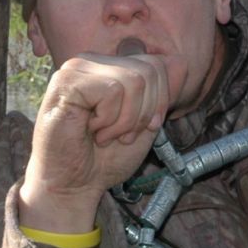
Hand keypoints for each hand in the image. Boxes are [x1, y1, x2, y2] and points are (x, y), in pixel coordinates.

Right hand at [17, 50, 186, 232]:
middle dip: (144, 113)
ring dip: (125, 121)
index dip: (160, 100)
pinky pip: (112, 90)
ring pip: (134, 80)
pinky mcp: (66, 82)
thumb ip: (161, 95)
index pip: (156, 64)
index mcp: (109, 67)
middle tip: (121, 135)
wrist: (73, 186)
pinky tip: (91, 131)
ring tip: (104, 135)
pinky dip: (109, 120)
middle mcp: (92, 62)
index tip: (144, 127)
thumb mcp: (146, 125)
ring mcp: (76, 69)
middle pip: (149, 71)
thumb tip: (182, 62)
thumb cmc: (104, 159)